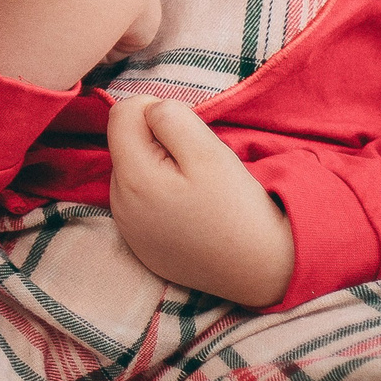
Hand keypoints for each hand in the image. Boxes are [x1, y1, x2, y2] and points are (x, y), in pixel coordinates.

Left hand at [106, 97, 294, 305]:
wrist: (261, 270)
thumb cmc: (237, 208)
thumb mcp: (208, 150)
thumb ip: (170, 118)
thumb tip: (147, 111)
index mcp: (132, 179)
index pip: (121, 114)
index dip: (155, 111)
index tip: (187, 135)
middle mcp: (119, 206)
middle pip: (126, 143)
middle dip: (157, 142)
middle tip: (197, 167)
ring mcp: (127, 229)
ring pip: (134, 170)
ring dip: (159, 168)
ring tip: (195, 190)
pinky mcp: (139, 244)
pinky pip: (140, 200)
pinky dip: (160, 195)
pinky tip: (189, 210)